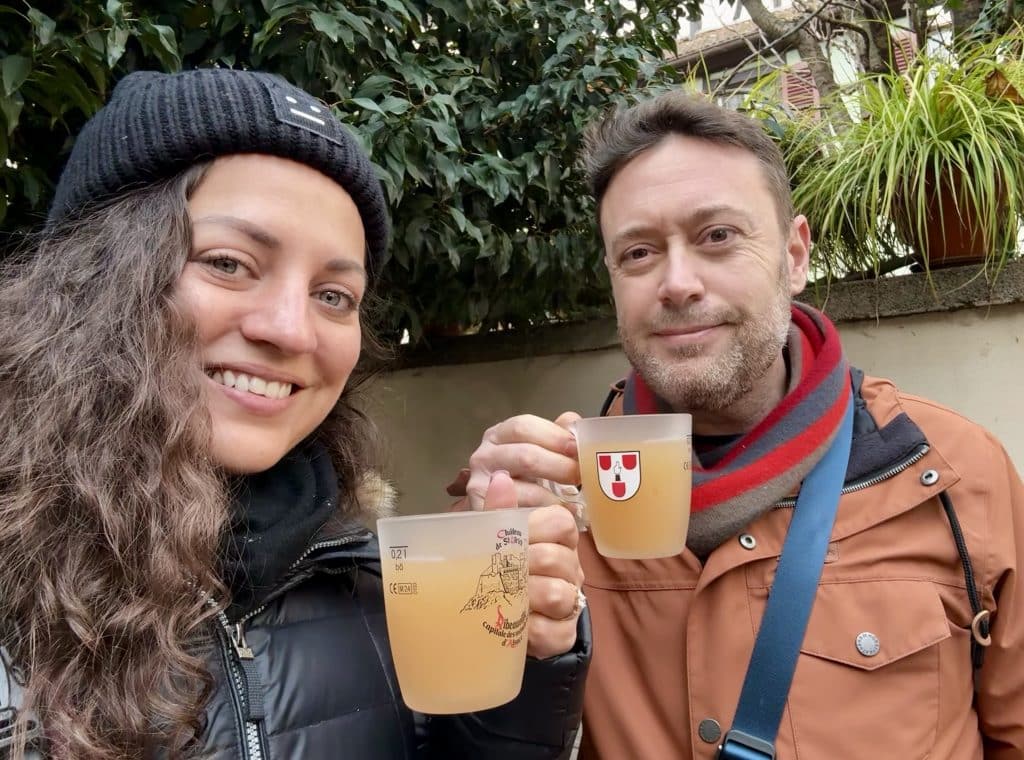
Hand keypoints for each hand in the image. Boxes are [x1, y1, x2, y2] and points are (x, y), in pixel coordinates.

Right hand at [459, 412, 582, 509]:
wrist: (499, 519)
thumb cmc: (522, 479)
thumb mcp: (538, 451)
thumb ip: (556, 434)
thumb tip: (572, 421)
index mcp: (498, 435)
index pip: (524, 427)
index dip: (554, 436)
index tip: (577, 448)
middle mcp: (484, 457)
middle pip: (526, 456)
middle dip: (560, 467)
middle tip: (580, 477)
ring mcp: (479, 486)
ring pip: (523, 490)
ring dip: (554, 498)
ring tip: (574, 504)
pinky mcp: (484, 516)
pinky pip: (520, 517)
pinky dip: (544, 519)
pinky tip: (559, 519)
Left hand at [483, 471, 583, 659]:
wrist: (492, 618)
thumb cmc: (497, 569)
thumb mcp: (493, 540)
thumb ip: (499, 513)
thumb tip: (500, 478)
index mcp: (557, 537)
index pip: (560, 522)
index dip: (529, 530)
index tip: (505, 542)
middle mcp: (570, 567)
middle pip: (553, 558)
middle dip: (517, 567)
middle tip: (494, 575)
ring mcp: (570, 601)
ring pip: (557, 595)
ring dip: (521, 599)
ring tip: (500, 601)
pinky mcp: (564, 634)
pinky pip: (552, 632)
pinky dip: (526, 631)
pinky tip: (510, 628)